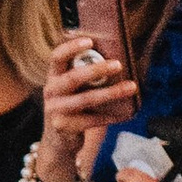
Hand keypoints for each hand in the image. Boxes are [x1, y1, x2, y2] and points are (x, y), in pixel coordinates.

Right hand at [37, 27, 135, 174]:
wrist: (58, 140)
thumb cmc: (72, 107)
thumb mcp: (73, 89)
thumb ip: (86, 76)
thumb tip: (119, 61)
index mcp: (53, 76)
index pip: (57, 57)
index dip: (71, 47)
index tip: (90, 41)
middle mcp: (51, 91)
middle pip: (73, 77)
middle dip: (97, 69)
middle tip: (118, 65)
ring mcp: (55, 110)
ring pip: (86, 99)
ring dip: (111, 93)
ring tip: (131, 87)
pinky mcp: (63, 126)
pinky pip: (91, 120)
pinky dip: (110, 116)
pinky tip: (125, 113)